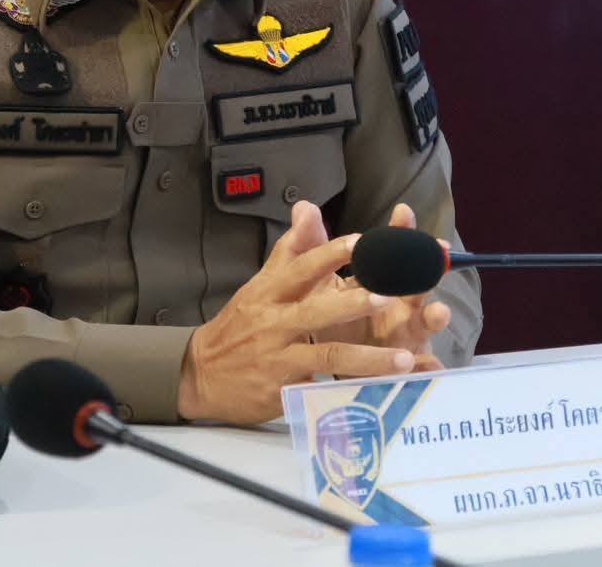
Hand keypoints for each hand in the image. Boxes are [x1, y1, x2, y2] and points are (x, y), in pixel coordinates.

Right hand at [177, 205, 416, 424]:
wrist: (199, 375)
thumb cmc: (237, 326)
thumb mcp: (258, 286)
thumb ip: (289, 251)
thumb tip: (308, 208)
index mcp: (267, 293)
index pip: (299, 269)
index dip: (329, 255)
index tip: (361, 242)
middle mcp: (272, 323)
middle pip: (315, 311)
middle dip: (352, 304)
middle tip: (387, 296)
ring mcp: (277, 358)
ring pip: (326, 355)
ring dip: (366, 358)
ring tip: (401, 359)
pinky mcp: (282, 390)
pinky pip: (322, 390)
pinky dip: (348, 392)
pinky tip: (376, 393)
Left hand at [315, 201, 450, 371]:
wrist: (327, 366)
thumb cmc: (331, 318)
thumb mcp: (319, 283)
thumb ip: (314, 247)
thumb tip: (304, 207)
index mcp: (379, 284)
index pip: (392, 253)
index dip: (399, 232)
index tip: (402, 211)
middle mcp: (396, 306)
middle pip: (415, 283)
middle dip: (427, 269)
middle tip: (439, 252)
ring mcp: (402, 337)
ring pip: (422, 325)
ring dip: (433, 317)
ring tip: (440, 311)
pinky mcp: (399, 368)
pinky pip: (417, 369)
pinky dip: (426, 367)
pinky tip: (432, 366)